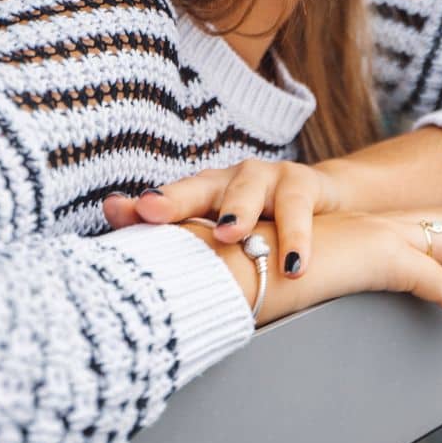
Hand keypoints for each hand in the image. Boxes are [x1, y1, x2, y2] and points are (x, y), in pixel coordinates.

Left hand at [103, 158, 354, 278]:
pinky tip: (293, 265)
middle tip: (153, 210)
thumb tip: (115, 220)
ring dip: (238, 210)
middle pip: (197, 187)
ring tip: (230, 234)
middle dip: (175, 199)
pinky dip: (295, 238)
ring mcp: (266, 177)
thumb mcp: (224, 233)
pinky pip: (297, 210)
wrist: (326, 206)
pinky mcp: (302, 183)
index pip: (167, 201)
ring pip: (248, 190)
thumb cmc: (262, 224)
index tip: (116, 211)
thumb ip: (179, 235)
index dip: (143, 207)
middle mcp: (229, 180)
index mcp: (203, 194)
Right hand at [181, 205, 441, 330]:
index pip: (416, 221)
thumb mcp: (277, 264)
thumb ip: (293, 271)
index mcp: (356, 226)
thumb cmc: (240, 256)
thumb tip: (283, 284)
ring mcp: (379, 237)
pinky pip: (437, 284)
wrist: (226, 247)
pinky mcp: (379, 258)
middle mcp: (372, 224)